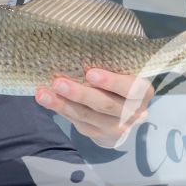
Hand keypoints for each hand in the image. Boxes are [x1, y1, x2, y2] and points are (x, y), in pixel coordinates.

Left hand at [35, 69, 154, 148]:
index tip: (90, 73)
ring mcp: (117, 128)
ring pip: (88, 117)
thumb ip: (109, 63)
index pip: (131, 88)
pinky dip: (62, 111)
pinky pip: (80, 123)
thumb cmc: (120, 80)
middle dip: (80, 94)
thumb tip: (76, 50)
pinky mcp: (100, 136)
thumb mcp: (122, 70)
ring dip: (63, 105)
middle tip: (58, 83)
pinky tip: (48, 101)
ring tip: (43, 94)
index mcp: (142, 92)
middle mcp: (134, 113)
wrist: (124, 111)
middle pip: (105, 105)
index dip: (112, 82)